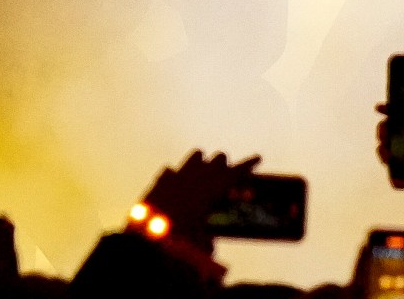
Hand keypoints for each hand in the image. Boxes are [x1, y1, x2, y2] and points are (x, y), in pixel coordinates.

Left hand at [138, 148, 261, 251]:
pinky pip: (169, 172)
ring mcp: (177, 176)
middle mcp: (197, 176)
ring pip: (196, 155)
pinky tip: (174, 189)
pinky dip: (174, 178)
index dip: (248, 164)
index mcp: (213, 188)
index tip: (258, 157)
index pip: (237, 172)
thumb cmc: (179, 241)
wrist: (145, 236)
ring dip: (202, 164)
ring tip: (203, 177)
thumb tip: (208, 246)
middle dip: (224, 166)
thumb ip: (208, 243)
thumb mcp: (202, 248)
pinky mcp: (159, 182)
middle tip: (226, 180)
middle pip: (219, 158)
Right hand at [375, 101, 403, 208]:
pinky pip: (394, 171)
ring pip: (389, 149)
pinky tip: (403, 184)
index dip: (393, 109)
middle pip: (394, 129)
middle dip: (383, 130)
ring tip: (388, 158)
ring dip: (383, 152)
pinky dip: (393, 177)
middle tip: (384, 136)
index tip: (380, 108)